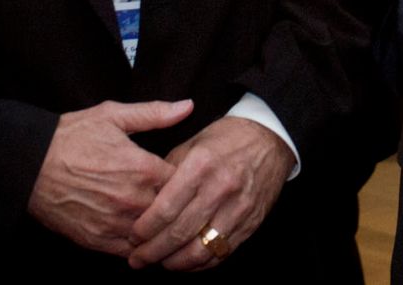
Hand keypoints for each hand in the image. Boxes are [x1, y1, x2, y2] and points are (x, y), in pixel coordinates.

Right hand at [27, 99, 191, 256]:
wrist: (28, 164)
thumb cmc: (71, 136)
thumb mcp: (113, 115)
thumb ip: (155, 113)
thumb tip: (189, 106)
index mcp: (143, 168)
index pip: (186, 182)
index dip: (188, 180)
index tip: (186, 177)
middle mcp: (133, 199)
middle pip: (174, 212)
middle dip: (178, 206)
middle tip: (180, 201)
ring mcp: (114, 223)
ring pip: (154, 235)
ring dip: (160, 229)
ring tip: (163, 220)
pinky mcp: (96, 240)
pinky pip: (129, 251)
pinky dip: (138, 245)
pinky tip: (141, 236)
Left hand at [127, 115, 294, 270]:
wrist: (270, 139)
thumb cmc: (225, 140)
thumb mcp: (192, 144)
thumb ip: (167, 174)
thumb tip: (143, 204)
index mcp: (201, 165)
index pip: (165, 208)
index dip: (144, 229)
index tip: (132, 236)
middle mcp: (221, 188)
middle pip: (179, 233)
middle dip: (152, 252)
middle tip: (137, 259)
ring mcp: (239, 208)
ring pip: (200, 250)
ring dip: (174, 263)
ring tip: (159, 263)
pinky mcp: (251, 223)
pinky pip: (221, 254)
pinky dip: (199, 264)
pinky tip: (185, 262)